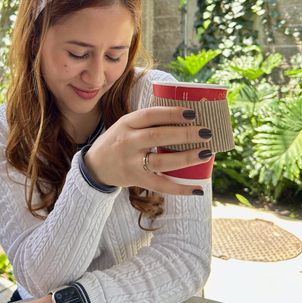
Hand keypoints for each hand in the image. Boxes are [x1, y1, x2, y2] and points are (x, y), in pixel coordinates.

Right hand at [84, 106, 211, 195]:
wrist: (95, 165)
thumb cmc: (118, 140)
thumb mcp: (126, 124)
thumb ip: (149, 120)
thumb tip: (184, 114)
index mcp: (126, 123)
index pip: (150, 115)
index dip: (171, 113)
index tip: (192, 113)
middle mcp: (127, 142)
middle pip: (158, 137)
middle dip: (184, 134)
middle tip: (206, 132)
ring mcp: (131, 162)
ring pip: (161, 162)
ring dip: (185, 158)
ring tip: (205, 153)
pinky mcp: (135, 180)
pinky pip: (160, 186)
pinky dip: (180, 189)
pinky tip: (197, 189)